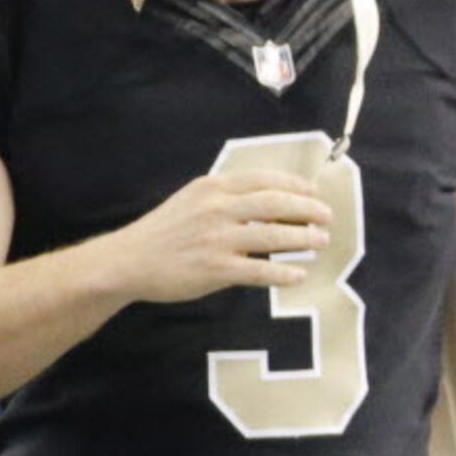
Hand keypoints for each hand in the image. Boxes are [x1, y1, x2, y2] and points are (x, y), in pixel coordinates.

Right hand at [107, 169, 331, 303]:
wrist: (128, 261)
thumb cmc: (164, 231)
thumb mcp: (193, 201)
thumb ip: (227, 199)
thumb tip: (272, 204)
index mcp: (212, 187)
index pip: (264, 180)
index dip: (296, 186)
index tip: (315, 193)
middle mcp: (217, 208)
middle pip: (276, 204)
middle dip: (308, 210)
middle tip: (327, 218)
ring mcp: (217, 239)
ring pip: (274, 236)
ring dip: (304, 239)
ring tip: (321, 242)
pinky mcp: (216, 269)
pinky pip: (260, 271)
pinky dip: (284, 273)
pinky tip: (299, 275)